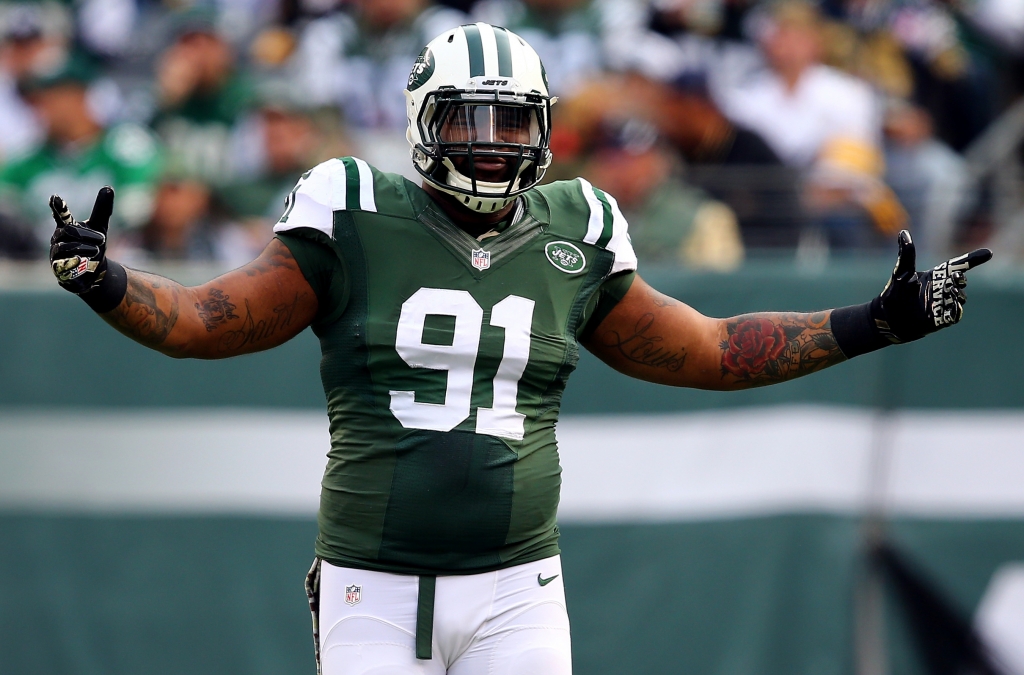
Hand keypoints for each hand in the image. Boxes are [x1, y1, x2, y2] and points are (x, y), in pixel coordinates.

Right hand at [49, 187, 114, 294]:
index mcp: (67, 226)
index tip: (55, 197)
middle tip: (103, 239)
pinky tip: (84, 262)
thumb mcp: (100, 226)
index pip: (61, 215)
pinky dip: (75, 262)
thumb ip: (102, 209)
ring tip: (97, 251)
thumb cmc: (94, 245)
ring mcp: (56, 253)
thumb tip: (108, 187)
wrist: (94, 271)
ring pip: (66, 247)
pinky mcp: (58, 268)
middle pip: (69, 231)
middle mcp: (58, 238)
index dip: (59, 207)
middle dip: (87, 234)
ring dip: (86, 248)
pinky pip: (63, 263)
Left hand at [871, 230, 991, 342]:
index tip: (988, 253)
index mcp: (936, 276)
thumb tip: (903, 232)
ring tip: (952, 289)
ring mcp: (942, 304)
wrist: (887, 317)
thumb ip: (906, 253)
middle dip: (960, 278)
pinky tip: (955, 305)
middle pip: (959, 281)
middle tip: (956, 275)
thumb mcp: (902, 271)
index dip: (971, 259)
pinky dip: (957, 310)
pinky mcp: (939, 319)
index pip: (956, 265)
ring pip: (960, 298)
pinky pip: (954, 315)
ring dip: (959, 294)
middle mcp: (942, 289)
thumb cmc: (895, 292)